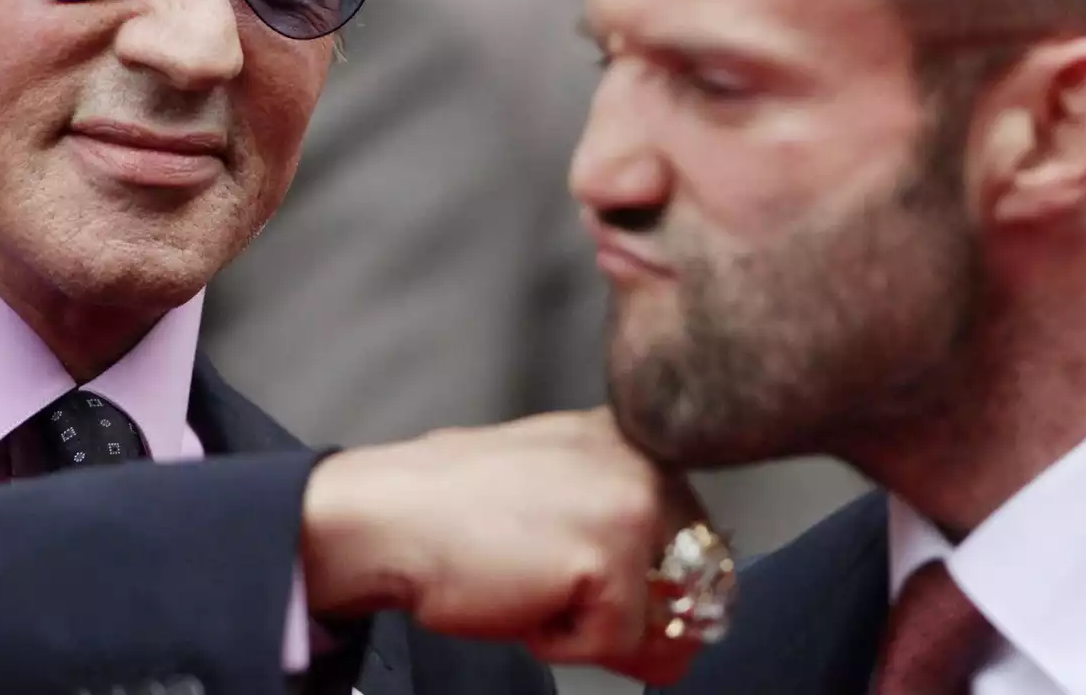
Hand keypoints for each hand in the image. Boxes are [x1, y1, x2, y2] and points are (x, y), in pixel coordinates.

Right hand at [300, 408, 707, 684]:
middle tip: (552, 596)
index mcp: (629, 440)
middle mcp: (643, 461)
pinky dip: (561, 644)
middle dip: (634, 618)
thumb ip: (622, 543)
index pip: (698, 543)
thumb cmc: (453, 517)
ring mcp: (633, 504)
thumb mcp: (555, 506)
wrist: (387, 517)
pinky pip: (617, 646)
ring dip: (596, 631)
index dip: (651, 591)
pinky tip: (517, 598)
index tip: (589, 588)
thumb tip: (685, 636)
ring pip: (661, 621)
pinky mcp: (610, 555)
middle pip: (698, 586)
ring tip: (533, 589)